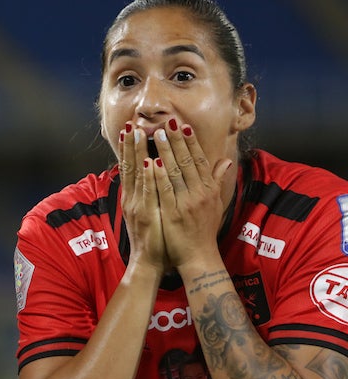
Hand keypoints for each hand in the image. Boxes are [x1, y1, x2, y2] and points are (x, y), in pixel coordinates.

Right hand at [118, 123, 166, 274]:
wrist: (149, 262)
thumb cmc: (155, 237)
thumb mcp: (153, 212)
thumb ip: (155, 193)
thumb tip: (156, 178)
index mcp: (134, 197)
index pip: (131, 168)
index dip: (130, 149)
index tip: (131, 129)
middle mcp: (132, 198)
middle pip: (129, 166)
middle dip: (130, 145)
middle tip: (130, 124)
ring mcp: (137, 206)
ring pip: (136, 174)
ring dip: (136, 154)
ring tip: (137, 133)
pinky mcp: (146, 214)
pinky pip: (148, 192)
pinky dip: (149, 176)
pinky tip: (151, 162)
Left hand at [149, 119, 233, 270]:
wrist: (198, 256)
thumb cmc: (204, 229)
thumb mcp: (216, 203)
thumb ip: (218, 180)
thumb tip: (227, 161)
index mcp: (208, 189)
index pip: (199, 160)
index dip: (191, 142)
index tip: (183, 125)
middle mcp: (199, 193)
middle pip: (187, 161)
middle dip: (177, 140)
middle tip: (168, 122)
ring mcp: (186, 203)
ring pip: (175, 172)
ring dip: (166, 152)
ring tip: (157, 134)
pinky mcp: (172, 214)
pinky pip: (164, 191)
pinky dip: (158, 176)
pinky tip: (150, 162)